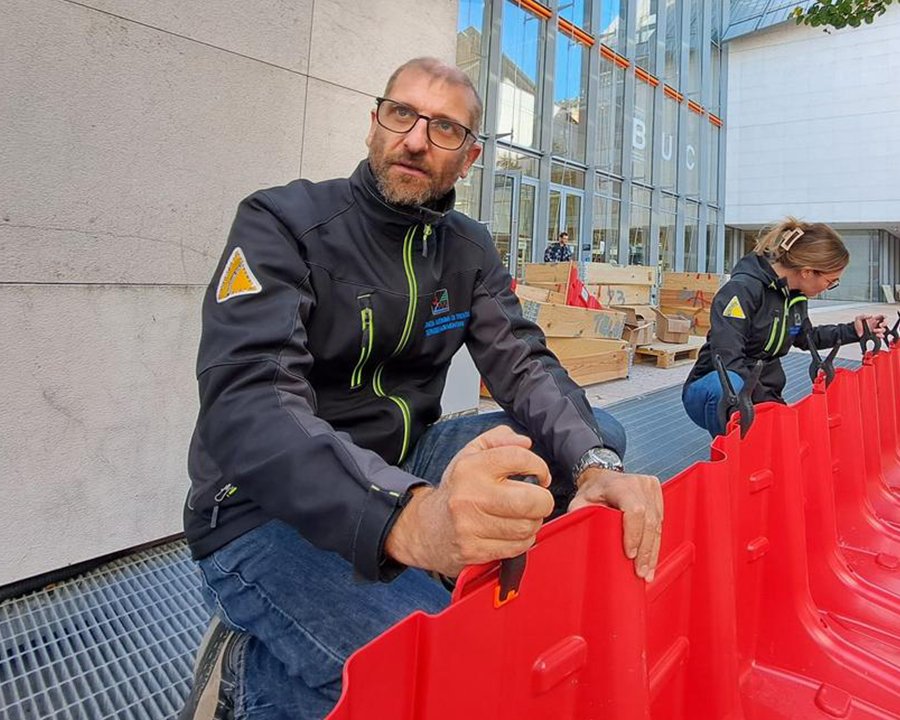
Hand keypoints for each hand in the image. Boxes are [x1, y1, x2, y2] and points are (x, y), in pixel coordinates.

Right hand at [384, 426, 553, 577]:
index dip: (539, 467)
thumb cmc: (456, 490)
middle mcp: (469, 496)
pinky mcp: (474, 551)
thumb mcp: (471, 454)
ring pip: (526, 527)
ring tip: (522, 516)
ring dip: (533, 522)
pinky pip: (517, 547)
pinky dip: (523, 540)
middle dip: (543, 501)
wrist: (425, 528)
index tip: (540, 475)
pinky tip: (512, 532)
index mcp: (470, 467)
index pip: (519, 459)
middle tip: (538, 500)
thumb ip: (499, 439)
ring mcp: (470, 526)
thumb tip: (525, 442)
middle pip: (529, 500)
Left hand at [568, 467, 662, 581]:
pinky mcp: (658, 495)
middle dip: (645, 550)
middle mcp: (639, 484)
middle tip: (640, 572)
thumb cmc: (592, 492)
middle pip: (649, 521)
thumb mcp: (580, 503)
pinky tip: (651, 559)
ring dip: (652, 550)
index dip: (634, 534)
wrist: (602, 478)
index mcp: (619, 484)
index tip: (630, 555)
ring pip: (657, 524)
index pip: (634, 510)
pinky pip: (660, 522)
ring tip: (647, 571)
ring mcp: (651, 488)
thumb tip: (581, 542)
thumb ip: (581, 518)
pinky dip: (655, 543)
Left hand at [854, 314, 885, 339]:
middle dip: (884, 323)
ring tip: (874, 330)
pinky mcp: (875, 335)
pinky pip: (881, 335)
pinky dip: (880, 335)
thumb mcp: (858, 318)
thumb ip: (863, 315)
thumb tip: (870, 315)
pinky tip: (877, 335)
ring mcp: (876, 330)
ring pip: (883, 329)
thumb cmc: (857, 325)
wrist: (855, 333)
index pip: (882, 316)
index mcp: (873, 319)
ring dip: (880, 330)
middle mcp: (876, 324)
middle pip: (885, 323)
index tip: (884, 318)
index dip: (885, 317)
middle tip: (880, 325)